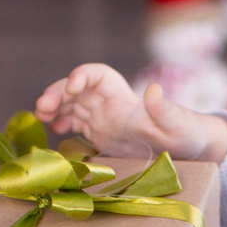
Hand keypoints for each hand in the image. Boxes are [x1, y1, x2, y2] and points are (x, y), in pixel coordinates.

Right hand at [34, 64, 226, 164]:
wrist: (188, 150)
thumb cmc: (185, 134)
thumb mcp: (177, 125)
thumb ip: (164, 110)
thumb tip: (154, 89)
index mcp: (124, 98)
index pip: (98, 76)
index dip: (82, 76)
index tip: (70, 87)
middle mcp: (110, 105)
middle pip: (77, 90)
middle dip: (57, 93)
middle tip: (41, 107)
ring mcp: (103, 119)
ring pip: (71, 105)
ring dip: (54, 107)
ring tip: (39, 116)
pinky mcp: (100, 135)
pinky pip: (75, 125)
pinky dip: (61, 124)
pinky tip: (52, 131)